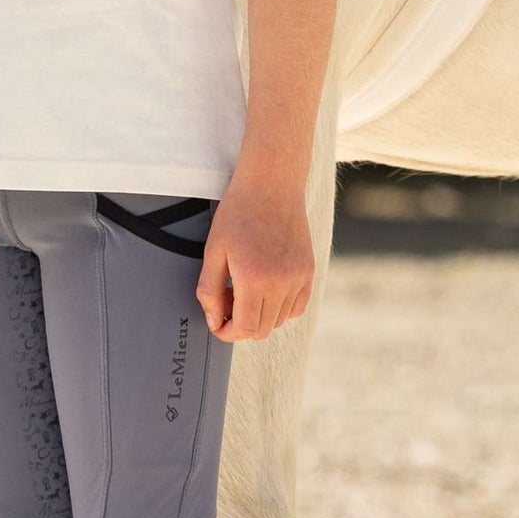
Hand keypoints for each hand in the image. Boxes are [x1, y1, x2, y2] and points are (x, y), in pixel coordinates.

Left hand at [197, 163, 314, 342]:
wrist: (271, 184)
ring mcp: (298, 277)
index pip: (245, 329)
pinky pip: (297, 307)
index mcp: (253, 278)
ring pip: (279, 320)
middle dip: (241, 325)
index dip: (228, 333)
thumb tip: (215, 321)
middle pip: (262, 329)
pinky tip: (267, 290)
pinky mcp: (309, 271)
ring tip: (246, 290)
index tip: (219, 324)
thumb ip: (209, 291)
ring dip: (261, 316)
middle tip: (228, 301)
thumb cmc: (238, 213)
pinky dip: (281, 308)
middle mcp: (280, 282)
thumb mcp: (213, 250)